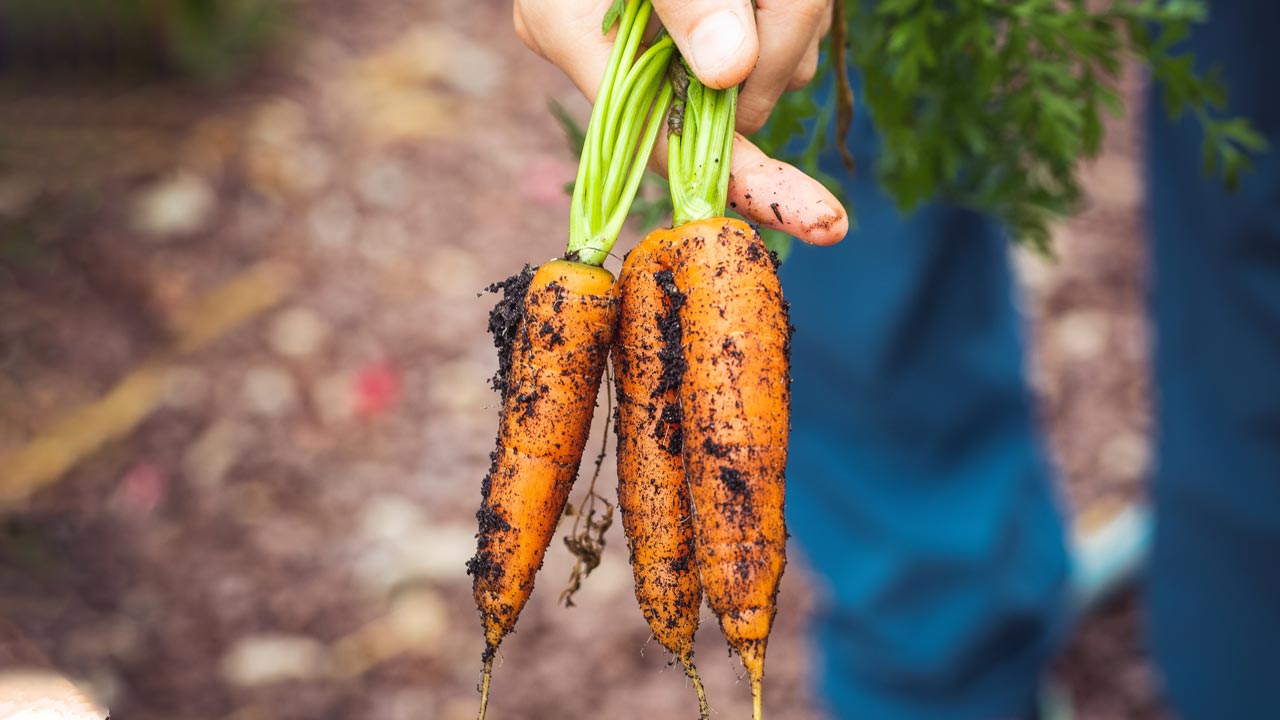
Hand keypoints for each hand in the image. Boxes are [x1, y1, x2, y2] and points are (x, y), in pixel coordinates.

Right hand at [515, 0, 846, 244]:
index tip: (818, 218)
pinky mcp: (707, 22)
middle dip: (783, 44)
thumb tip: (730, 71)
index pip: (665, 143)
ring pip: (770, 67)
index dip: (745, 181)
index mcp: (570, 32)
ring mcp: (664, 39)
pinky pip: (778, 37)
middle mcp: (614, 50)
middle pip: (733, 102)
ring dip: (795, 13)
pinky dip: (794, 6)